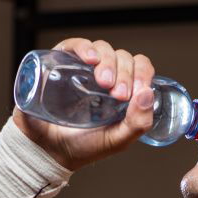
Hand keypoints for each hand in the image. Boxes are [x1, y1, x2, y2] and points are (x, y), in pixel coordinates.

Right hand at [12, 38, 155, 170]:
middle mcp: (104, 76)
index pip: (139, 68)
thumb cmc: (83, 147)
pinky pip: (75, 45)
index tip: (136, 91)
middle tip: (118, 94)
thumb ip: (138, 123)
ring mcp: (82, 69)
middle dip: (125, 73)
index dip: (142, 73)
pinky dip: (85, 48)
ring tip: (104, 82)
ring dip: (108, 61)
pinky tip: (90, 59)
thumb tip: (148, 93)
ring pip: (103, 48)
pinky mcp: (61, 64)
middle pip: (123, 57)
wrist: (48, 151)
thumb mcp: (118, 140)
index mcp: (122, 91)